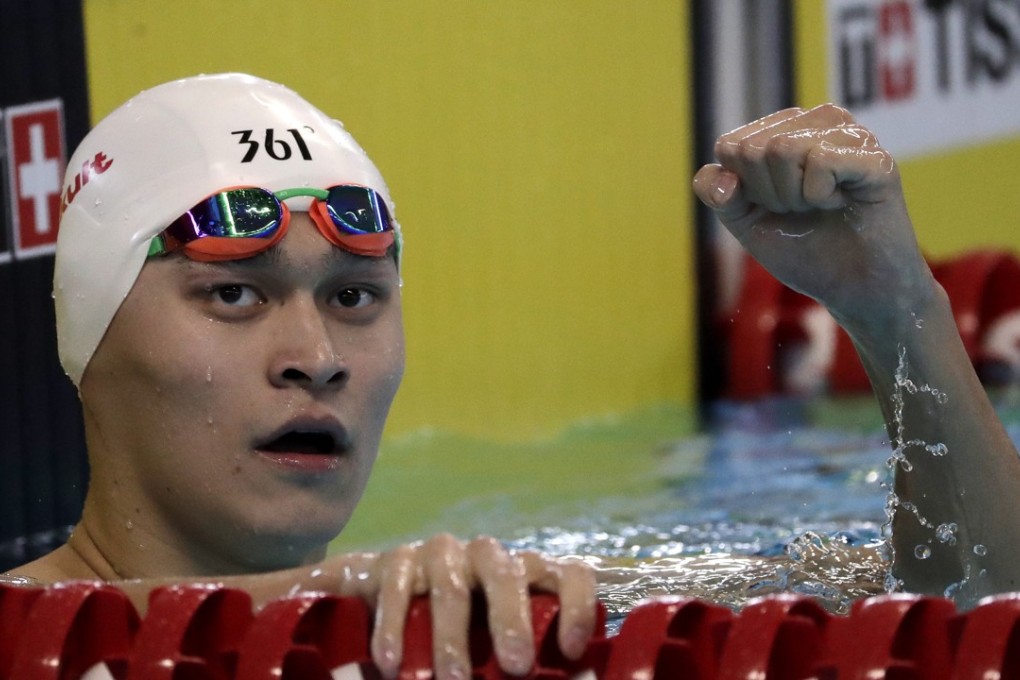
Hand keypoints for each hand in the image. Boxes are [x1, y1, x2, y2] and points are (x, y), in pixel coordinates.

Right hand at [314, 534, 596, 678]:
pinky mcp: (398, 560)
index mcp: (526, 575)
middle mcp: (488, 557)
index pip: (568, 574)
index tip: (572, 650)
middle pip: (507, 576)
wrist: (383, 604)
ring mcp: (442, 554)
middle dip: (512, 621)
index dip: (577, 606)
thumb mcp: (495, 650)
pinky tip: (392, 662)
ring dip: (451, 639)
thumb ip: (525, 664)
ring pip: (452, 589)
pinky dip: (395, 629)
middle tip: (516, 666)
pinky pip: (399, 589)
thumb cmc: (460, 636)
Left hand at [693, 104, 933, 330]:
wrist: (853, 289)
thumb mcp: (747, 222)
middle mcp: (817, 123)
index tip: (773, 206)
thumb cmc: (802, 249)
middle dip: (768, 194)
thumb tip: (723, 179)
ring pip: (784, 149)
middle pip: (754, 148)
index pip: (730, 146)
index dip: (743, 189)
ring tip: (822, 207)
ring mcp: (850, 135)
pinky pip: (821, 160)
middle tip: (801, 210)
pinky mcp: (875, 156)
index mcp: (784, 129)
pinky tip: (842, 203)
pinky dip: (820, 196)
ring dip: (794, 196)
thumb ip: (719, 196)